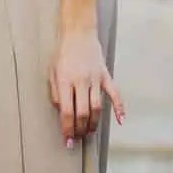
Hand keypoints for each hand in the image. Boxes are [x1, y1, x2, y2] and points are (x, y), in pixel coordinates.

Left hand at [48, 28, 124, 146]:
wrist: (77, 31)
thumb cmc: (62, 52)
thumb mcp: (51, 71)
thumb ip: (54, 93)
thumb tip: (61, 111)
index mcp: (65, 80)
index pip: (67, 111)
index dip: (68, 129)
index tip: (68, 140)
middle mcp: (81, 81)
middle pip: (83, 113)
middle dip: (80, 129)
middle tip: (78, 138)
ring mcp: (95, 78)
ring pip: (96, 107)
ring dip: (93, 123)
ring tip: (89, 132)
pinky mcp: (105, 74)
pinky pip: (114, 93)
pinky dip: (119, 107)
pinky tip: (121, 120)